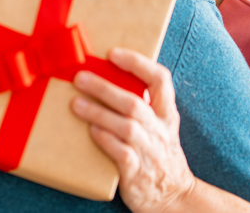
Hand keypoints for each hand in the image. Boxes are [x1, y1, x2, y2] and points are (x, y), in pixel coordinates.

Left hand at [71, 48, 195, 212]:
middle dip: (104, 88)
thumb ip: (142, 104)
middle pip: (134, 103)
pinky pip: (121, 153)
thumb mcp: (159, 125)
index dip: (137, 63)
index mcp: (166, 113)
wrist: (173, 196)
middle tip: (80, 78)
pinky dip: (105, 139)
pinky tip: (91, 131)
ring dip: (98, 112)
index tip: (113, 53)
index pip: (160, 79)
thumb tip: (108, 76)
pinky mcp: (136, 173)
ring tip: (76, 103)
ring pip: (126, 127)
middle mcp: (160, 129)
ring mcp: (149, 151)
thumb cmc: (158, 153)